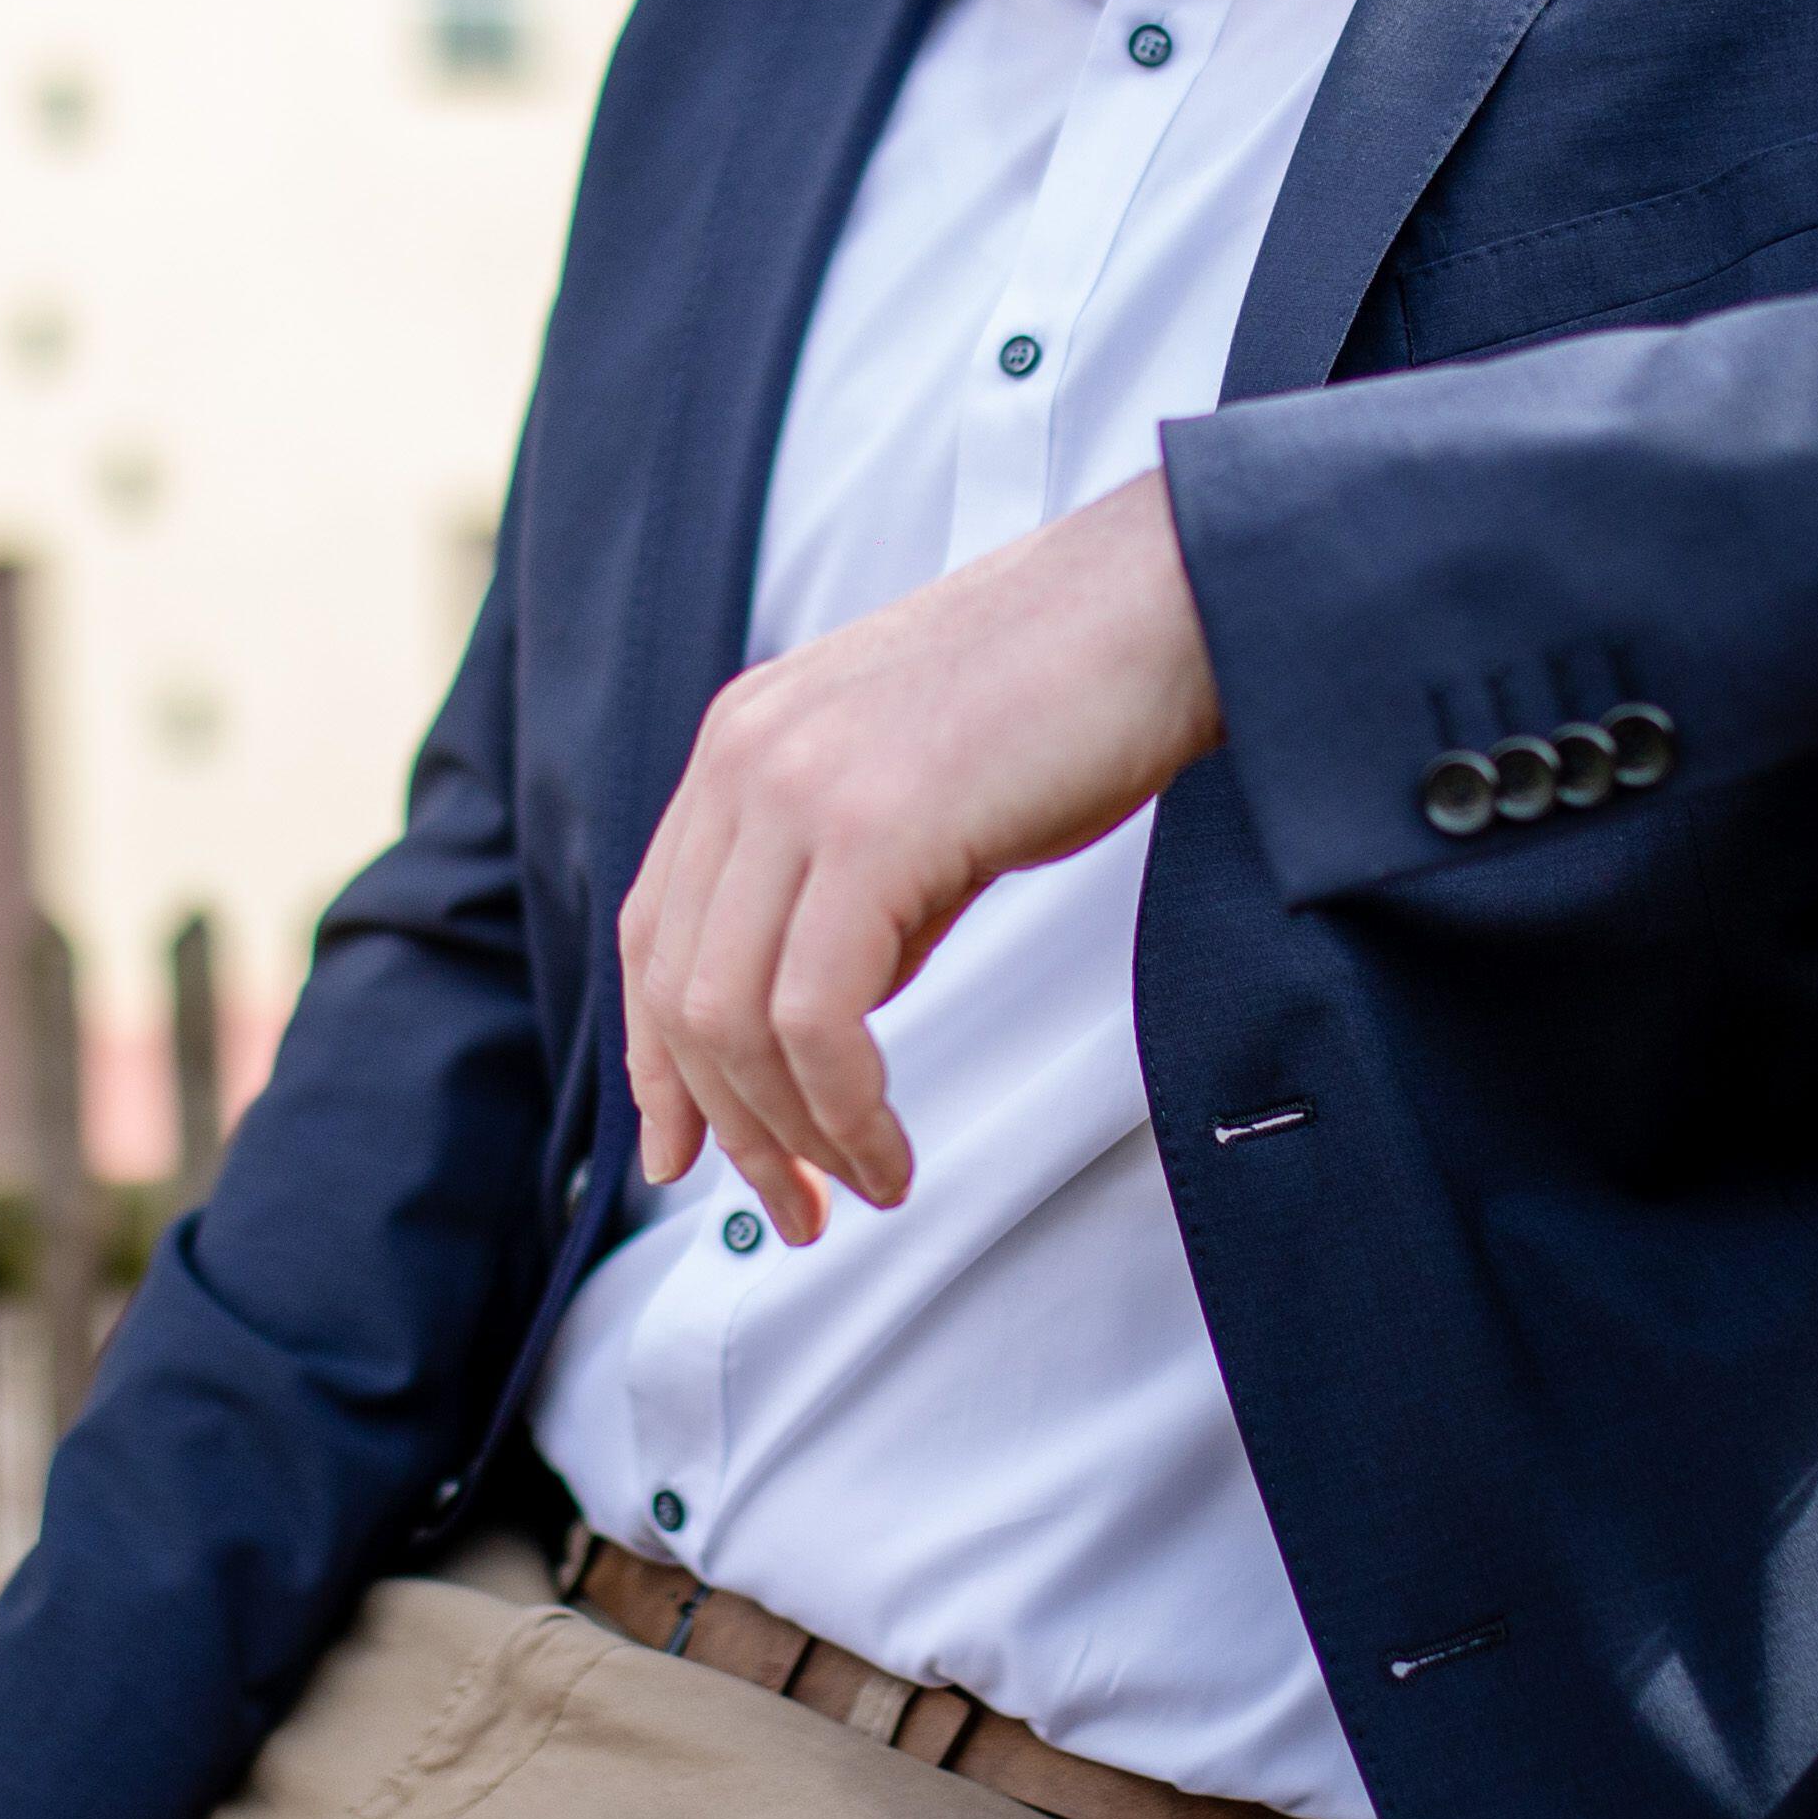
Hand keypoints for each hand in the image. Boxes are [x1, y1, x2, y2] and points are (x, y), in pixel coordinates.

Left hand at [620, 469, 1223, 1244]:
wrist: (1165, 606)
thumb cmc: (1069, 701)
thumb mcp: (913, 795)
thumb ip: (844, 897)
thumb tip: (813, 1033)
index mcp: (741, 741)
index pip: (652, 929)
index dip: (657, 1062)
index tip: (684, 1156)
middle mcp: (743, 758)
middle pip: (676, 991)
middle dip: (725, 1127)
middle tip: (790, 1212)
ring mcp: (798, 787)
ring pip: (730, 1018)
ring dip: (789, 1135)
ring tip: (857, 1191)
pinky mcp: (871, 828)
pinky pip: (815, 1017)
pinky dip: (844, 1112)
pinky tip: (889, 1152)